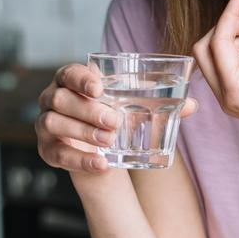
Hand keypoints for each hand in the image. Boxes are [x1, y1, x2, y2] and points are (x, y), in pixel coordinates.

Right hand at [36, 63, 198, 173]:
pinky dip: (80, 159)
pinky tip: (101, 164)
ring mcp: (46, 125)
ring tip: (109, 139)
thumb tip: (193, 104)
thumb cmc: (118, 118)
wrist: (104, 151)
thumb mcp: (138, 108)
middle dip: (88, 110)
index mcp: (71, 81)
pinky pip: (58, 154)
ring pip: (54, 123)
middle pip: (61, 99)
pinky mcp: (47, 150)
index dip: (80, 78)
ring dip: (83, 131)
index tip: (100, 87)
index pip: (68, 73)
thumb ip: (163, 103)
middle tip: (115, 121)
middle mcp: (52, 99)